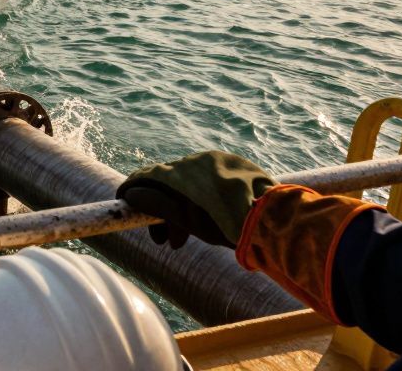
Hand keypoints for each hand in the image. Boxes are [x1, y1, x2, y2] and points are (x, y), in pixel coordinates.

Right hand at [116, 151, 276, 248]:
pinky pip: (209, 182)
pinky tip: (207, 222)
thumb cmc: (230, 226)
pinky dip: (201, 201)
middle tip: (165, 240)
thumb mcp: (188, 220)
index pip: (149, 175)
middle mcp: (199, 160)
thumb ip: (157, 205)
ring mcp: (219, 162)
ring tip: (187, 238)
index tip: (124, 203)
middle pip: (170, 184)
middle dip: (163, 211)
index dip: (133, 190)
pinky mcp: (236, 167)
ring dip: (182, 209)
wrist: (276, 223)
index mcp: (185, 171)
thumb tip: (132, 194)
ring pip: (190, 185)